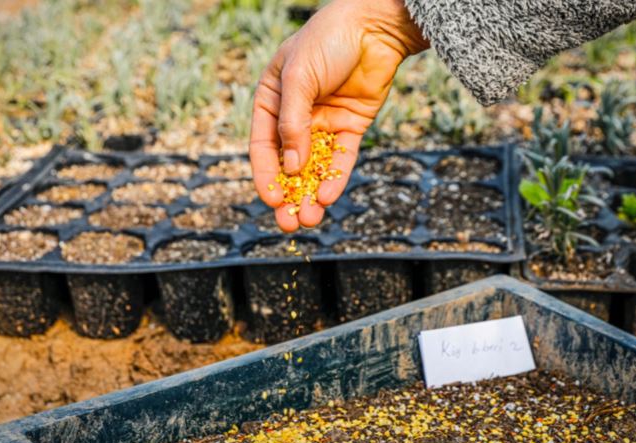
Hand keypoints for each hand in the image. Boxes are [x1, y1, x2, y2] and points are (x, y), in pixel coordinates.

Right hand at [249, 0, 428, 231]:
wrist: (373, 26)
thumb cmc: (326, 41)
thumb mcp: (299, 78)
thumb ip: (293, 123)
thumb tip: (291, 168)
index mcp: (272, 102)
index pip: (262, 146)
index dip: (265, 176)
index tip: (270, 201)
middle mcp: (296, 117)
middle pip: (288, 164)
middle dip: (288, 195)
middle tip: (289, 224)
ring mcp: (323, 124)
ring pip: (314, 167)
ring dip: (310, 194)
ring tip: (309, 220)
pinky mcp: (350, 128)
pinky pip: (341, 159)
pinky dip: (335, 178)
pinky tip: (329, 197)